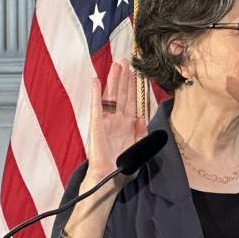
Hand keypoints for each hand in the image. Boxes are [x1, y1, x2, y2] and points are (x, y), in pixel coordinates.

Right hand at [87, 59, 146, 179]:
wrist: (110, 178)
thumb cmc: (123, 166)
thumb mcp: (139, 148)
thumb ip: (142, 133)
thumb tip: (143, 117)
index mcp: (128, 124)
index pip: (131, 100)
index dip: (133, 86)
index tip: (136, 72)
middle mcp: (117, 119)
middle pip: (122, 94)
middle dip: (124, 77)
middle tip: (125, 60)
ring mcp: (107, 120)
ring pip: (111, 96)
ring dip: (113, 80)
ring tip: (116, 64)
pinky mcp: (97, 125)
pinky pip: (97, 106)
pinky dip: (96, 93)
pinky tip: (95, 80)